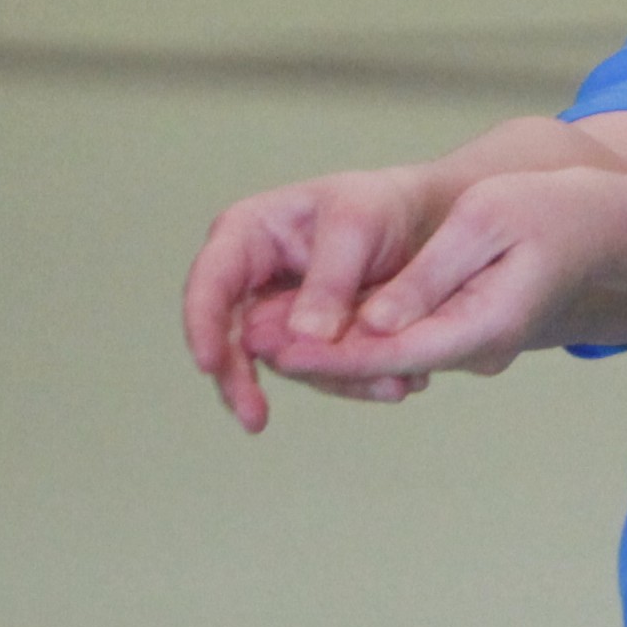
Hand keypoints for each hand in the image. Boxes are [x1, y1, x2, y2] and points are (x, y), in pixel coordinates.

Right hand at [183, 159, 455, 429]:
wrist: (422, 224)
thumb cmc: (378, 206)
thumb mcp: (356, 227)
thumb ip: (329, 281)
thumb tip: (305, 340)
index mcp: (247, 234)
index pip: (210, 283)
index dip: (204, 325)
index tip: (210, 364)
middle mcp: (252, 279)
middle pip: (228, 337)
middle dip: (240, 381)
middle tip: (254, 419)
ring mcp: (279, 315)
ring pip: (281, 363)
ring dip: (327, 380)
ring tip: (385, 386)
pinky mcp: (310, 342)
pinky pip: (320, 370)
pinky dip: (353, 380)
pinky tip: (396, 385)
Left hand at [243, 165, 626, 388]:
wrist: (599, 227)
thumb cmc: (550, 211)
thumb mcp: (487, 224)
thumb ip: (428, 277)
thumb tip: (373, 323)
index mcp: (484, 326)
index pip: (392, 351)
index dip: (328, 352)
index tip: (275, 344)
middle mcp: (474, 348)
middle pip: (382, 366)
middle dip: (313, 358)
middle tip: (248, 343)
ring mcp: (469, 347)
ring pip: (386, 362)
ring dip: (324, 355)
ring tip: (259, 339)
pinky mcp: (459, 334)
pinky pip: (400, 348)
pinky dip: (352, 342)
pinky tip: (306, 329)